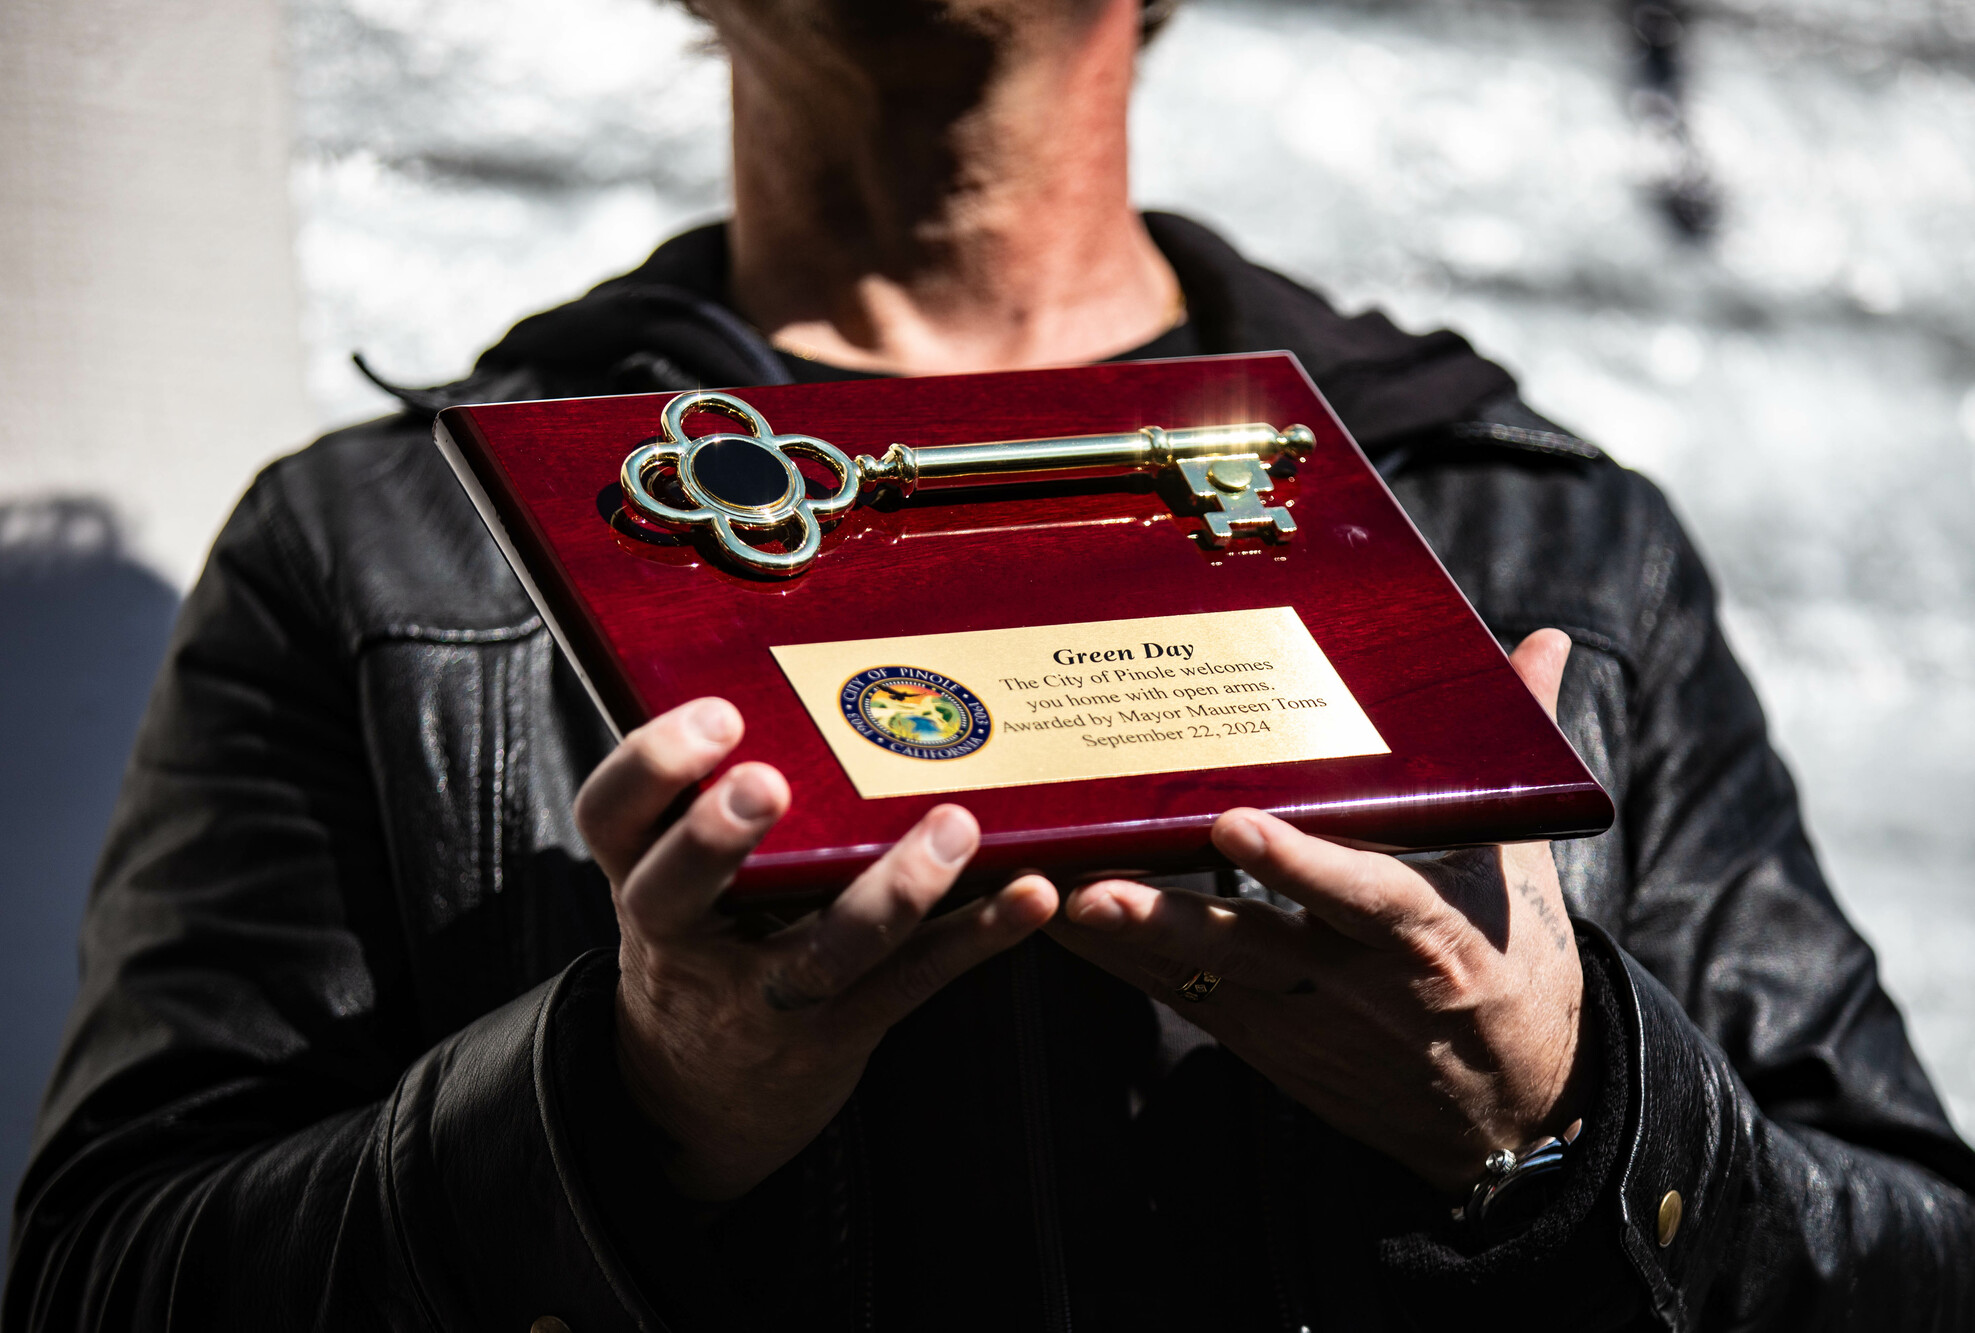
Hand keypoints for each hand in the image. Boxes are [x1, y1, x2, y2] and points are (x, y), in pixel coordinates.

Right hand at [575, 697, 1056, 1200]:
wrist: (704, 1094)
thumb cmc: (706, 935)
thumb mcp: (672, 872)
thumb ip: (708, 791)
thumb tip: (787, 654)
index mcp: (640, 876)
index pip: (609, 817)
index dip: (650, 767)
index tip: (717, 714)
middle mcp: (688, 941)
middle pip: (677, 893)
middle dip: (716, 838)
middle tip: (767, 782)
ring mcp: (766, 997)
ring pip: (825, 950)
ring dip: (895, 889)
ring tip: (956, 826)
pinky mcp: (844, 1028)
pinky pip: (915, 978)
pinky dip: (978, 934)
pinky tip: (1033, 893)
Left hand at [1045, 630, 1588, 1192]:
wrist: (1516, 1112)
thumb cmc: (1513, 963)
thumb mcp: (1519, 866)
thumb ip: (1514, 751)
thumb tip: (1540, 643)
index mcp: (1428, 931)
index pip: (1363, 895)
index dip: (1298, 864)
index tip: (1233, 825)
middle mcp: (1358, 982)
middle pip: (1252, 947)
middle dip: (1172, 921)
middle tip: (1096, 888)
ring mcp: (1304, 1019)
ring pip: (1201, 981)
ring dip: (1124, 944)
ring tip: (1054, 901)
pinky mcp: (1265, 1044)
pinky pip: (1185, 1002)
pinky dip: (1124, 967)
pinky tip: (1058, 928)